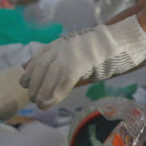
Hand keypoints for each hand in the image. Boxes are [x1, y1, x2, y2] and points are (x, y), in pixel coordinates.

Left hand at [21, 16, 145, 108]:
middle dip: (35, 84)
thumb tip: (48, 70)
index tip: (24, 82)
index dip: (30, 71)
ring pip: (49, 77)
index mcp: (61, 42)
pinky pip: (62, 83)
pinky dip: (54, 95)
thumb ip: (63, 59)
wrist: (121, 41)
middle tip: (32, 97)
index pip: (39, 57)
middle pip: (42, 68)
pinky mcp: (78, 65)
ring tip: (39, 103)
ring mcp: (69, 55)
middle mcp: (62, 47)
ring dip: (42, 92)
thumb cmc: (103, 48)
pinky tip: (49, 104)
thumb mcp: (77, 49)